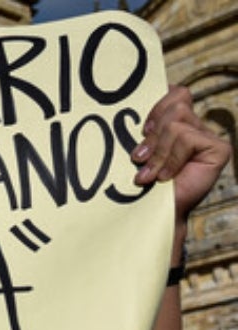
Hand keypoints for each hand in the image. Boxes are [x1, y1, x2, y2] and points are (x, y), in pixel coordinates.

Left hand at [133, 85, 232, 222]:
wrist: (155, 213)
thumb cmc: (145, 185)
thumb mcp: (142, 152)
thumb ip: (147, 131)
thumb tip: (136, 107)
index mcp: (179, 123)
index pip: (175, 93)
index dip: (156, 107)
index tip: (142, 131)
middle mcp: (196, 126)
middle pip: (176, 103)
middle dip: (153, 134)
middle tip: (140, 158)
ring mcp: (209, 136)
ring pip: (176, 122)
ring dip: (158, 151)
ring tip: (150, 174)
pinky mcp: (219, 149)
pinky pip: (187, 138)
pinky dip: (171, 159)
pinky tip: (166, 177)